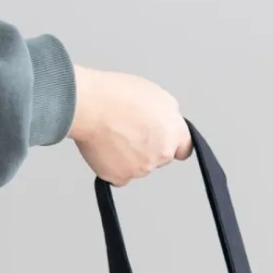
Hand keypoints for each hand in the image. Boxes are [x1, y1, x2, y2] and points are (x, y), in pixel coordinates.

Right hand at [68, 68, 191, 185]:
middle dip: (148, 147)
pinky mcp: (121, 178)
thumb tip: (167, 124)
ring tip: (113, 134)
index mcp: (173, 133)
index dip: (172, 143)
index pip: (183, 148)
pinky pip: (119, 174)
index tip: (164, 141)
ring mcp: (142, 169)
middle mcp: (162, 154)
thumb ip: (167, 115)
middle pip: (159, 158)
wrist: (89, 107)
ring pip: (138, 166)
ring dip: (129, 155)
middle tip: (129, 129)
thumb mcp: (155, 94)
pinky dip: (113, 164)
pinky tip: (105, 147)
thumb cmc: (117, 95)